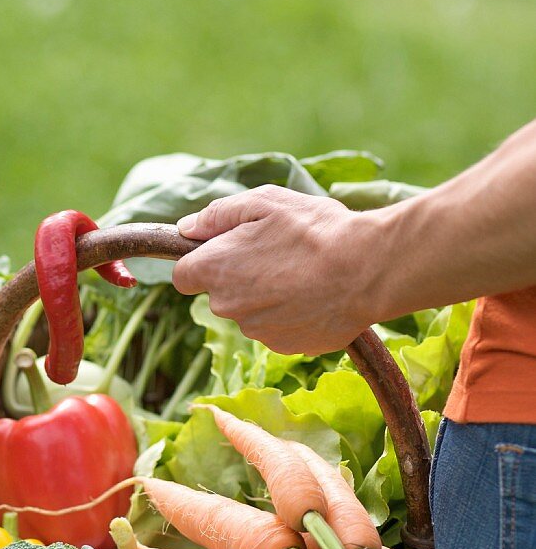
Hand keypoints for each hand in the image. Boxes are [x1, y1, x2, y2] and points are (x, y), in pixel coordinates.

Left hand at [173, 185, 378, 354]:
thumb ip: (217, 215)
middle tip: (275, 255)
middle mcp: (228, 306)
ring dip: (266, 296)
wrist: (365, 269)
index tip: (224, 252)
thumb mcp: (264, 202)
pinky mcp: (283, 346)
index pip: (183, 276)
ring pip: (250, 313)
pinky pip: (277, 328)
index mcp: (216, 269)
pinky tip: (313, 295)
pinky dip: (289, 315)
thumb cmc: (314, 230)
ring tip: (301, 273)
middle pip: (219, 295)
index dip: (201, 262)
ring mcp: (256, 331)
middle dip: (238, 277)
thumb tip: (186, 228)